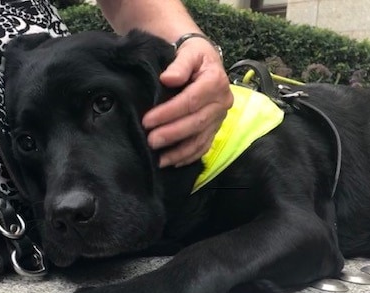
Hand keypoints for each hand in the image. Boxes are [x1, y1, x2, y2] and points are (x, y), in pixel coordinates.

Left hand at [143, 38, 232, 167]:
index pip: (191, 101)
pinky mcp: (215, 128)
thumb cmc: (192, 55)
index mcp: (215, 81)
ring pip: (201, 139)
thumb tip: (168, 78)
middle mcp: (222, 102)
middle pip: (196, 122)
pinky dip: (189, 156)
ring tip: (159, 159)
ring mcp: (219, 118)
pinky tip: (172, 162)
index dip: (168, 113)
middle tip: (150, 141)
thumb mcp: (188, 52)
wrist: (204, 60)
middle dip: (172, 134)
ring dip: (179, 151)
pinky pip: (204, 146)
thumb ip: (179, 65)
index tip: (147, 120)